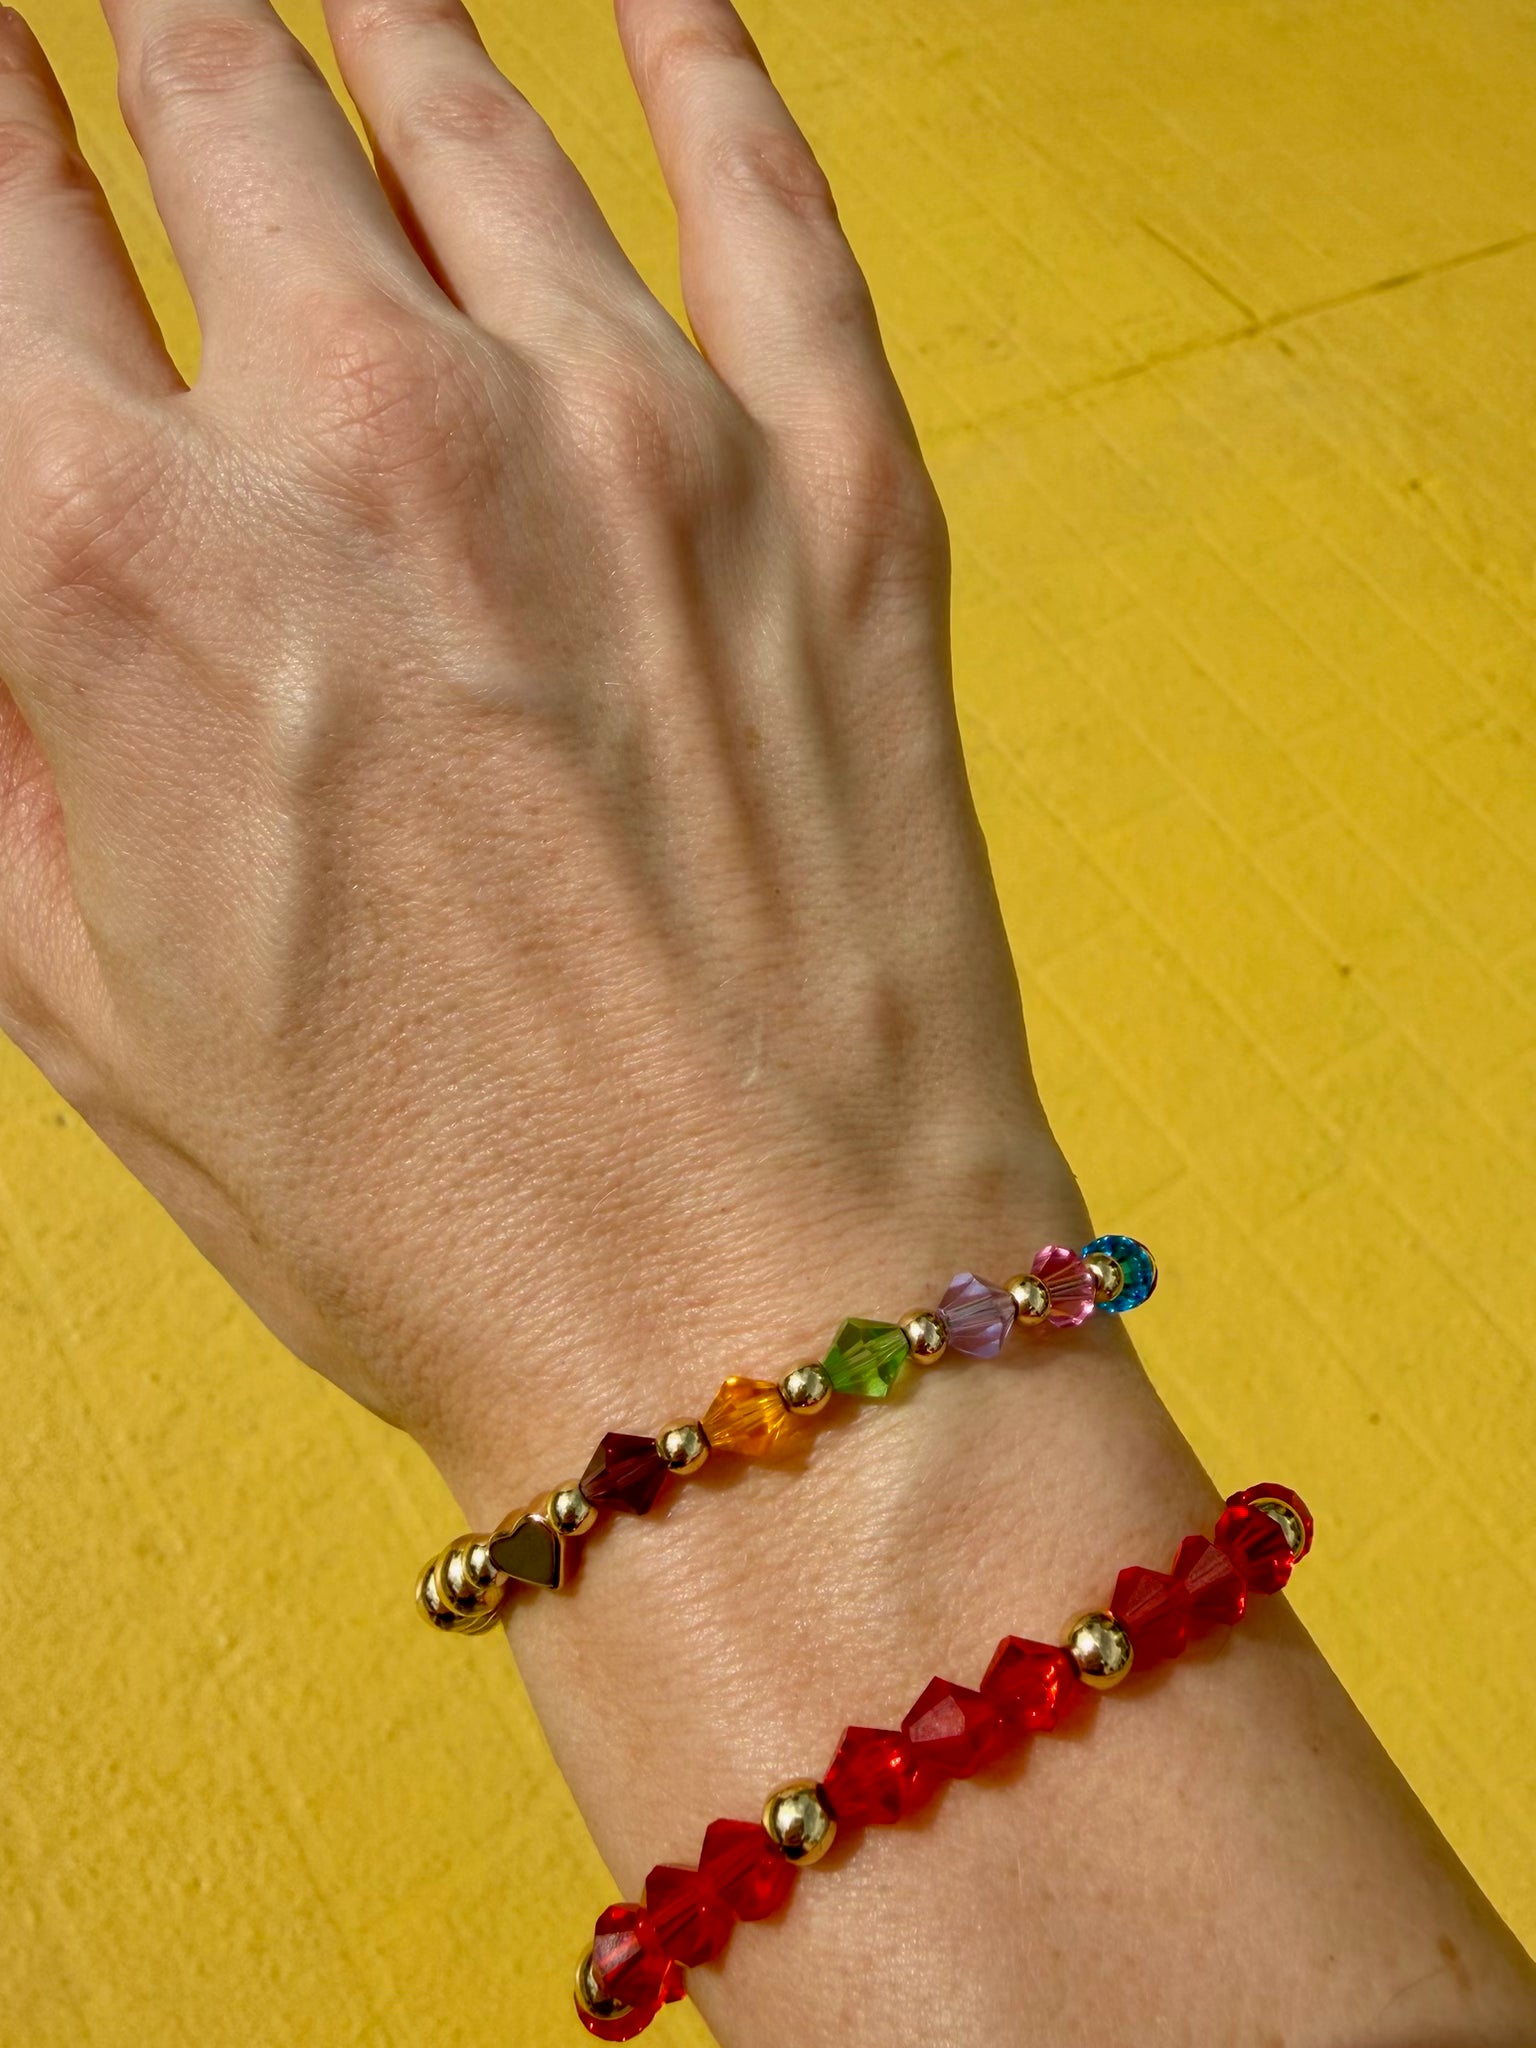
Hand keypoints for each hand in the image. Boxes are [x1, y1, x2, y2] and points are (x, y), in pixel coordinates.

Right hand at [0, 0, 1070, 1504]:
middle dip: (167, 39)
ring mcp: (634, 438)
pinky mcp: (841, 491)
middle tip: (161, 27)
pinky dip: (699, 57)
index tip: (3, 100)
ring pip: (461, 103)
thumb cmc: (408, 1203)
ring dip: (369, 22)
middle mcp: (370, 436)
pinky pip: (763, 188)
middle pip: (220, 89)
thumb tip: (13, 502)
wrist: (745, 1312)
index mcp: (123, 564)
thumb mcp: (77, 986)